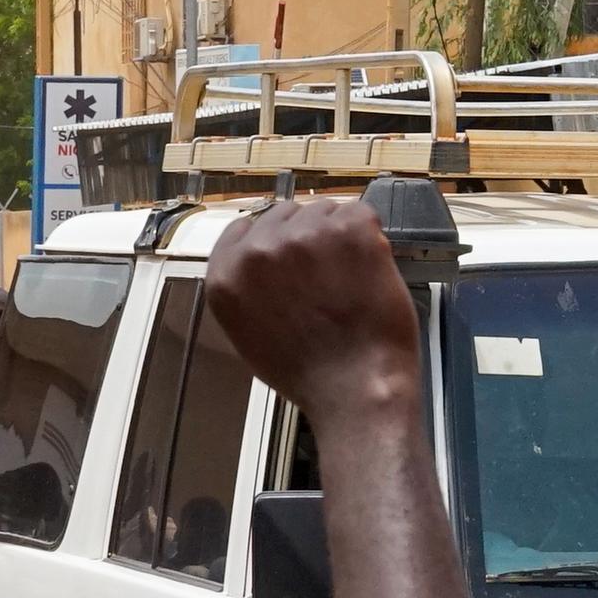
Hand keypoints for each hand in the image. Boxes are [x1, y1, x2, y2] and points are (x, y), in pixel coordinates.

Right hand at [207, 197, 421, 428]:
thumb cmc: (308, 372)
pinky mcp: (349, 229)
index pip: (242, 229)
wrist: (356, 387)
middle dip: (306, 237)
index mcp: (227, 274)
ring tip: (349, 277)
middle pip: (284, 214)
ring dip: (338, 235)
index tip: (288, 254)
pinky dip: (369, 236)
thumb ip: (247, 288)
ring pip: (324, 210)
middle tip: (326, 273)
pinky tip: (368, 270)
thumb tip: (263, 262)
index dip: (270, 240)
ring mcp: (305, 235)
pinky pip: (359, 213)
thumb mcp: (249, 334)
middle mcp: (259, 249)